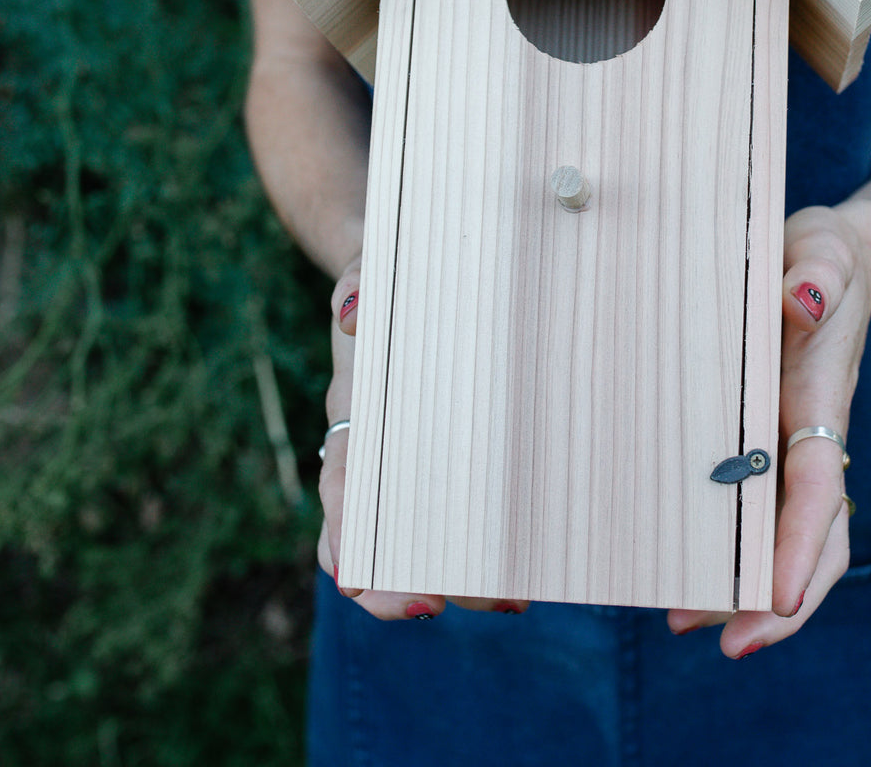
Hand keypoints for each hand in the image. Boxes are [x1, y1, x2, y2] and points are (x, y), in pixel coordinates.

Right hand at [316, 259, 529, 618]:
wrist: (414, 266)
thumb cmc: (392, 272)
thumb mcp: (373, 267)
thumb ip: (360, 282)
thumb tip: (355, 314)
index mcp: (355, 411)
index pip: (338, 488)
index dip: (340, 538)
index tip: (356, 579)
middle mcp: (380, 448)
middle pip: (377, 534)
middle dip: (401, 580)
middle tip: (440, 605)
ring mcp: (419, 454)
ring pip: (426, 532)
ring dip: (460, 574)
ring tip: (513, 597)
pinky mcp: (463, 448)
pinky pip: (469, 506)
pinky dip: (491, 541)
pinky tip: (532, 563)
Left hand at [667, 205, 870, 656]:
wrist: (826, 259)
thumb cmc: (820, 256)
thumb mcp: (821, 250)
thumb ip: (819, 271)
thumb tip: (803, 298)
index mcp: (820, 402)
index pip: (818, 488)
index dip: (801, 547)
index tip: (778, 598)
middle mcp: (806, 438)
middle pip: (812, 539)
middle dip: (776, 600)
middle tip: (721, 642)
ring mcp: (783, 445)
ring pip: (781, 536)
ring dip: (745, 586)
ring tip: (683, 619)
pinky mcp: (757, 440)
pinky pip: (751, 508)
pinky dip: (728, 548)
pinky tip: (679, 562)